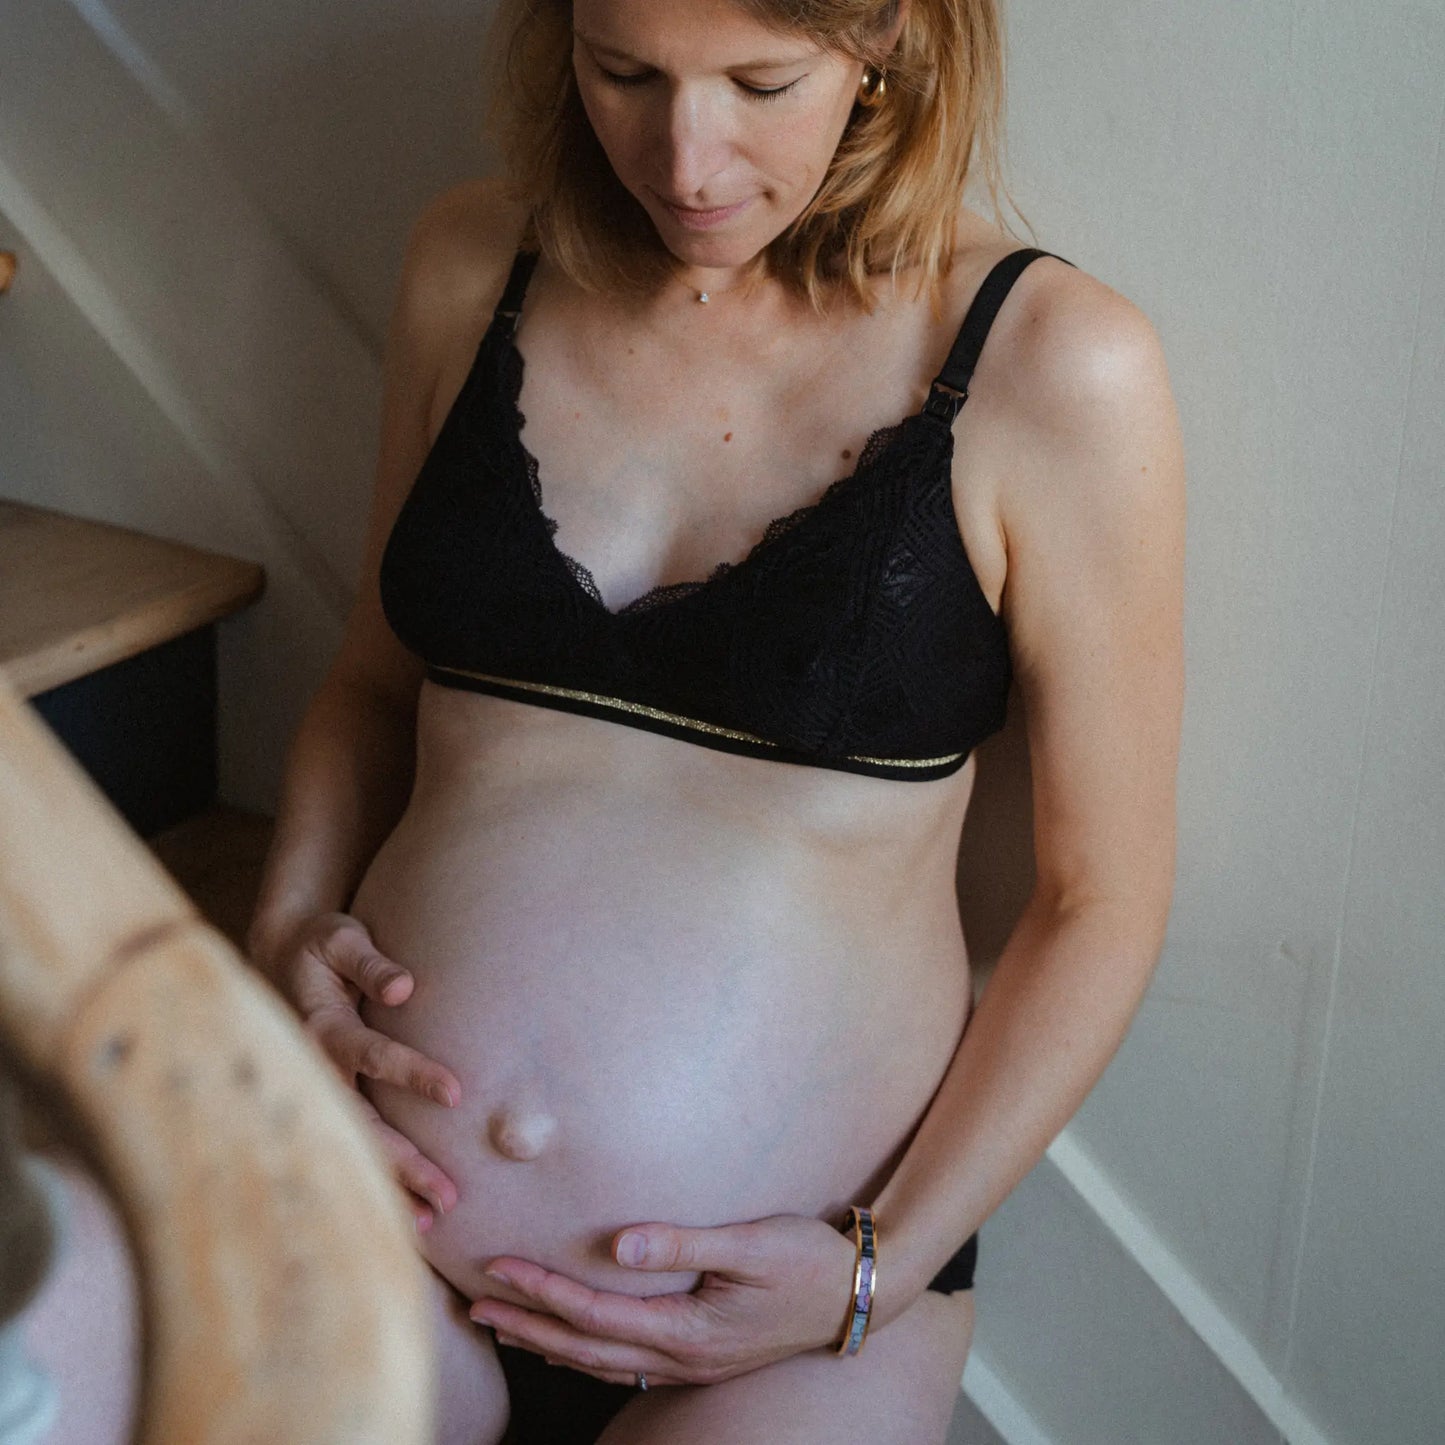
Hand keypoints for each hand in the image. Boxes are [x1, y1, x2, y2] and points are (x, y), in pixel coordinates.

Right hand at [255, 910, 461, 1230]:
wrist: (278, 955)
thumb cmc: (321, 944)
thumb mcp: (340, 940)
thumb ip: (370, 963)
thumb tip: (403, 987)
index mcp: (321, 1026)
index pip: (370, 1054)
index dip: (411, 1072)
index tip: (456, 1093)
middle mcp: (315, 1067)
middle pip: (360, 1122)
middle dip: (402, 1159)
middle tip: (448, 1195)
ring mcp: (316, 1089)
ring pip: (352, 1143)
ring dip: (389, 1181)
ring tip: (430, 1222)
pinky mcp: (324, 1100)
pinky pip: (348, 1144)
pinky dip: (374, 1178)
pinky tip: (406, 1216)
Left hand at [468, 1213, 861, 1386]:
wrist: (856, 1295)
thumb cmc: (806, 1259)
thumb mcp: (751, 1241)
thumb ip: (683, 1243)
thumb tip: (619, 1242)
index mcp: (688, 1328)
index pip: (595, 1313)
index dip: (544, 1291)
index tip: (499, 1268)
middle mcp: (681, 1354)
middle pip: (585, 1346)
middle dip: (527, 1323)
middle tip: (476, 1305)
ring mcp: (690, 1362)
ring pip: (601, 1361)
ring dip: (547, 1342)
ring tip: (504, 1326)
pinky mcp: (700, 1355)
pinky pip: (625, 1362)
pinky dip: (585, 1352)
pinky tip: (568, 1342)